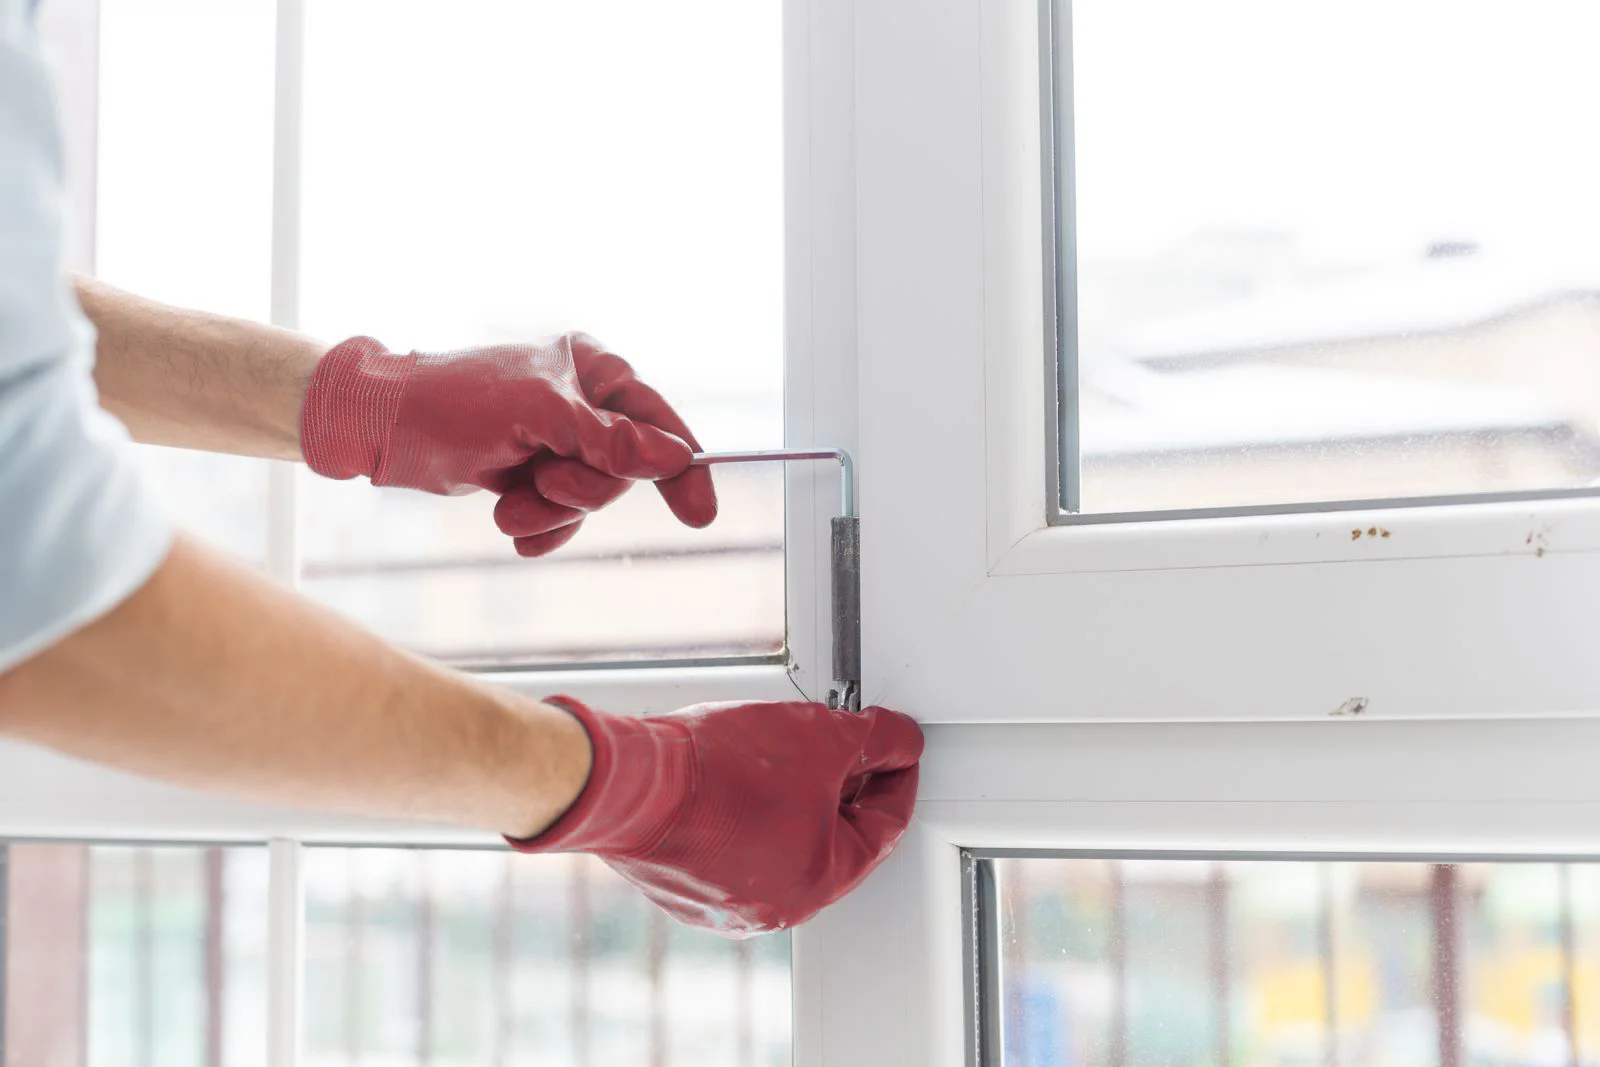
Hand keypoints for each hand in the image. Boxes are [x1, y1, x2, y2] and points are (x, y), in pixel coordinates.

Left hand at [298, 333, 717, 555]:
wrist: (383, 428)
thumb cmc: (454, 403)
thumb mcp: (538, 416)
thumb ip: (608, 440)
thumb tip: (672, 458)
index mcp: (592, 368)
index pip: (659, 421)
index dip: (683, 468)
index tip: (701, 513)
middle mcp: (583, 401)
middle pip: (624, 470)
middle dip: (581, 491)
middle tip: (541, 484)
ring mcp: (559, 439)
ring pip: (591, 498)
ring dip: (550, 512)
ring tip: (510, 508)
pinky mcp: (534, 471)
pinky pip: (563, 516)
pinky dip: (541, 528)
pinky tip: (512, 526)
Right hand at [507, 697, 923, 935]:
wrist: (632, 785)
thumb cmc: (721, 771)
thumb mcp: (821, 736)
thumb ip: (876, 739)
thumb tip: (902, 740)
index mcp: (821, 881)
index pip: (885, 827)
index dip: (896, 777)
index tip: (896, 749)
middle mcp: (775, 908)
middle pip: (834, 839)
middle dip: (843, 788)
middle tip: (842, 744)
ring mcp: (725, 904)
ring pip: (784, 843)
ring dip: (794, 799)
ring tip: (782, 751)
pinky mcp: (685, 888)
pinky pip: (735, 849)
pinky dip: (747, 814)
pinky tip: (737, 776)